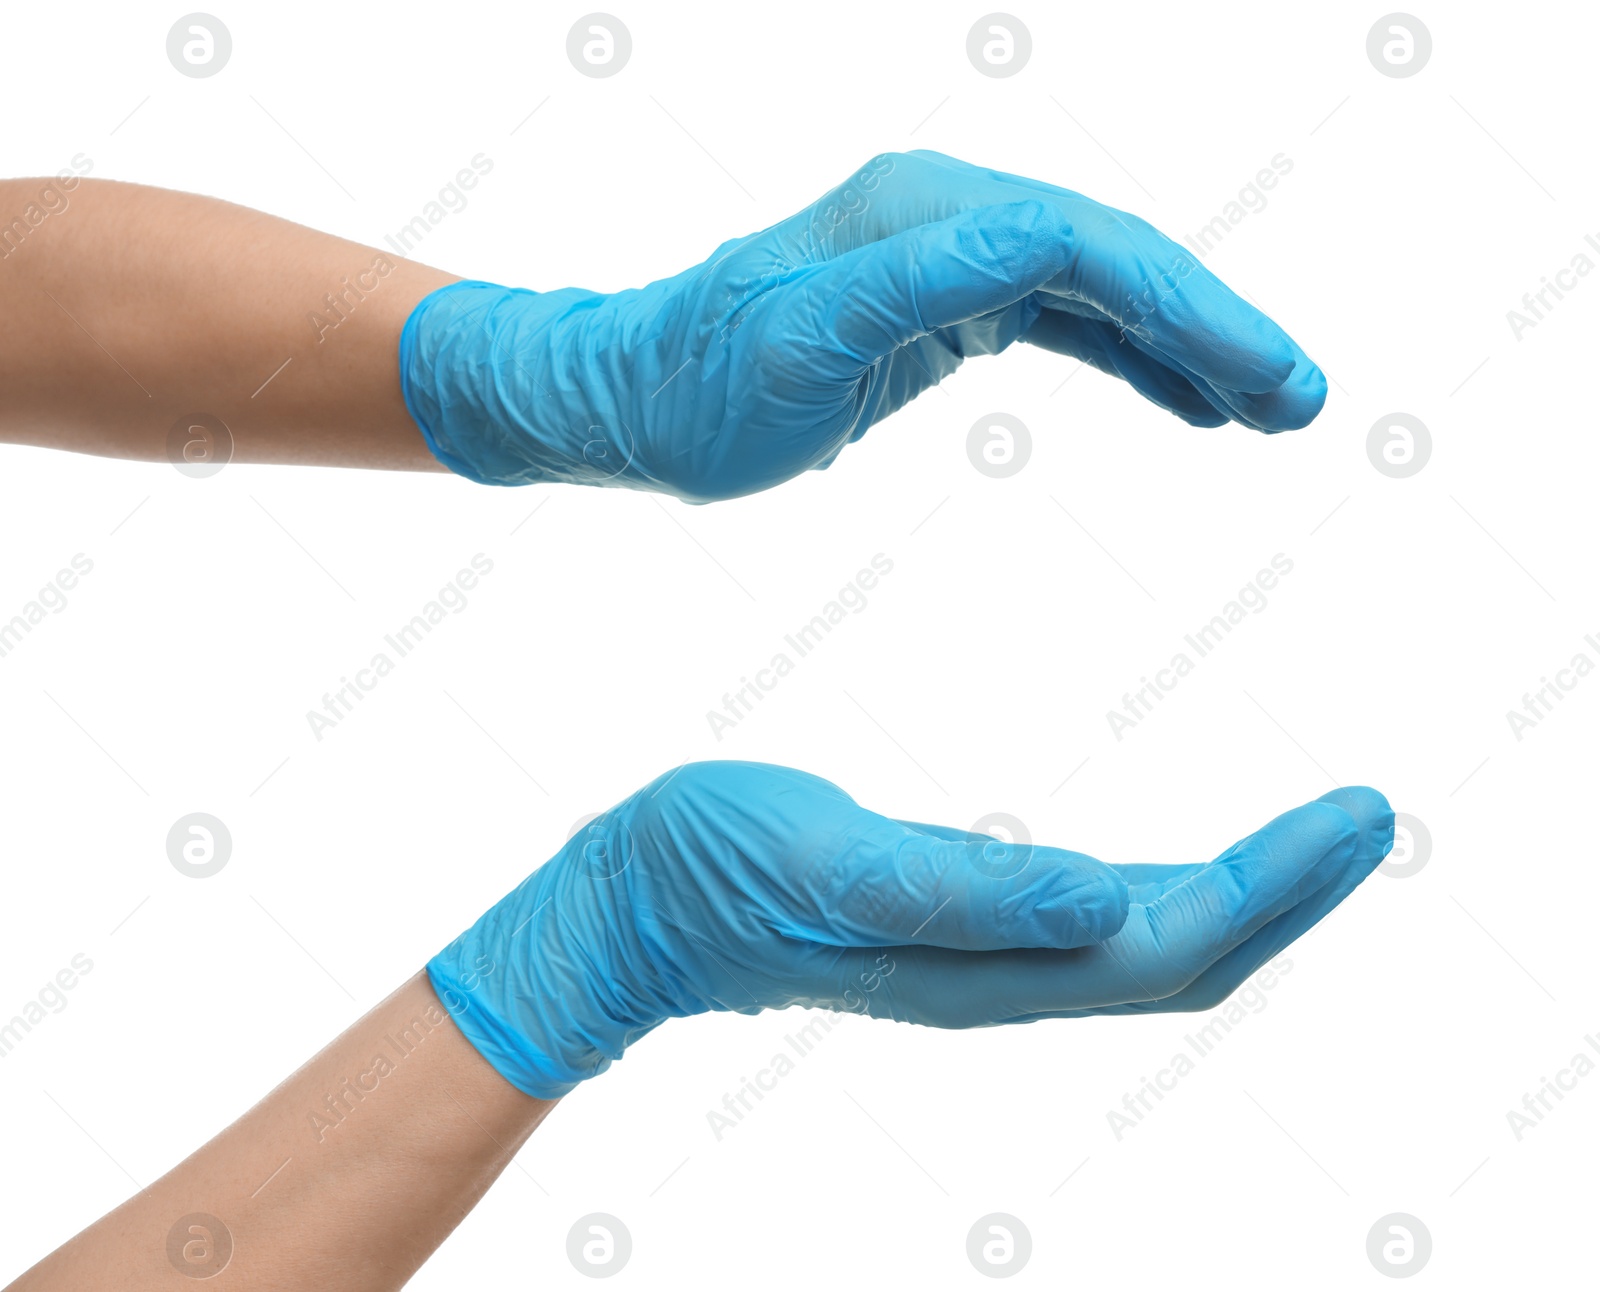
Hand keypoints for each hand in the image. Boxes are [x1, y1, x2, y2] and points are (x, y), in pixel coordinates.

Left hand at [399, 151, 1326, 501]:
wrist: (629, 397)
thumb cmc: (697, 386)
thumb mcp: (799, 345)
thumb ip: (912, 289)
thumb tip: (1035, 238)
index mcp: (921, 216)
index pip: (1084, 246)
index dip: (1182, 305)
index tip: (1260, 375)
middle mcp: (945, 219)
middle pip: (1114, 259)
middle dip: (1213, 325)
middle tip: (1301, 398)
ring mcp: (948, 258)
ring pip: (1100, 292)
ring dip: (1189, 346)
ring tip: (1272, 407)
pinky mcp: (942, 306)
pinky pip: (1062, 324)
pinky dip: (1131, 361)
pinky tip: (1188, 405)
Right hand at [427, 762, 1390, 1097]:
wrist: (641, 908)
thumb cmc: (720, 872)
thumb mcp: (833, 864)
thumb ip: (964, 887)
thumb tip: (1105, 902)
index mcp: (989, 963)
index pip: (1174, 942)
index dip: (1274, 886)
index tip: (1355, 816)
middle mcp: (1008, 975)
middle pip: (1188, 955)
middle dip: (1289, 891)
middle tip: (1370, 815)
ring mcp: (988, 957)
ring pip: (1155, 947)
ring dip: (1246, 894)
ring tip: (1314, 834)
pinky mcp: (964, 926)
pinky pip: (1105, 925)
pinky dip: (1178, 891)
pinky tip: (1193, 864)